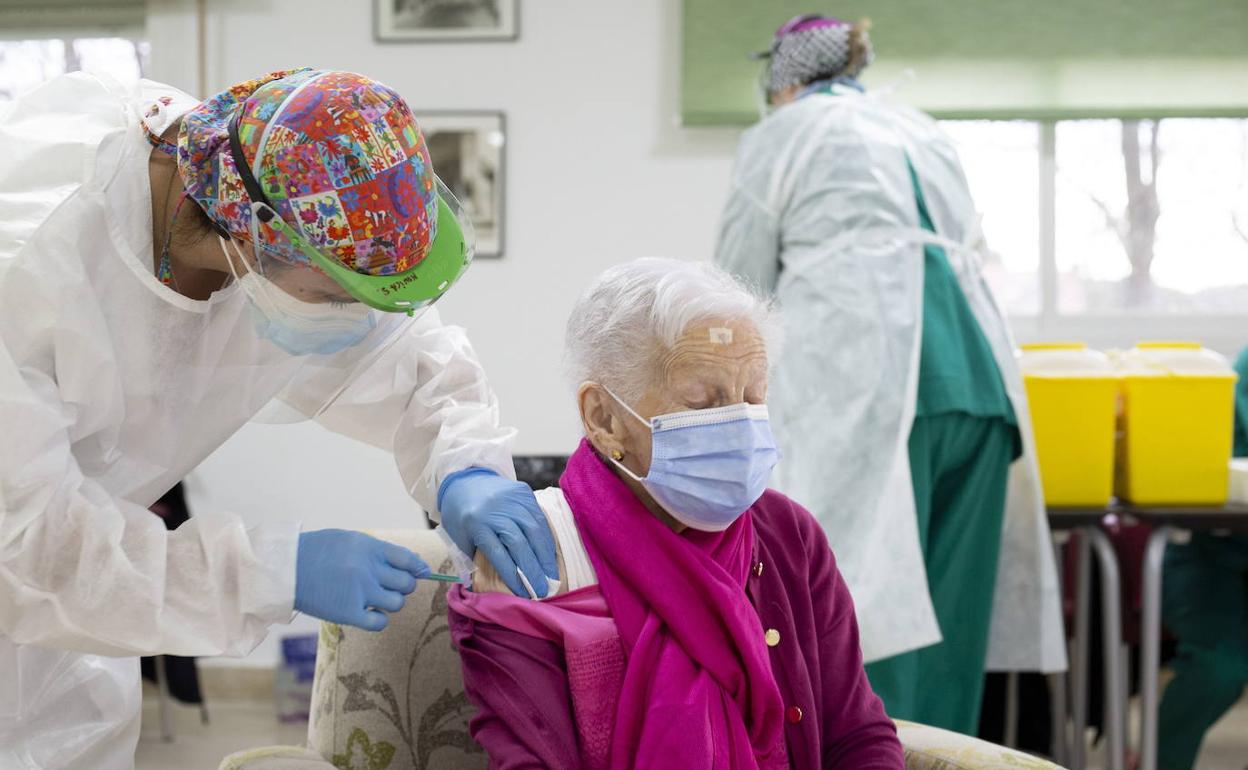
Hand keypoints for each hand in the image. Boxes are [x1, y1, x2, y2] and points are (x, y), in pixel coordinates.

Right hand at [294, 529, 429, 630]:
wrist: (285, 569)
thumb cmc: (317, 551)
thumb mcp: (350, 540)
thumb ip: (379, 551)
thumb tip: (412, 562)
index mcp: (370, 548)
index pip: (409, 560)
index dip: (417, 568)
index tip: (419, 572)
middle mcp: (369, 569)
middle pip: (407, 584)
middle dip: (403, 585)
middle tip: (388, 586)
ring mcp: (360, 592)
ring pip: (397, 603)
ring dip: (390, 602)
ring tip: (375, 598)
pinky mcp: (349, 613)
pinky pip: (380, 622)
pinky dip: (378, 619)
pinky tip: (368, 612)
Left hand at [438, 468, 558, 596]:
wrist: (465, 480)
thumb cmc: (461, 515)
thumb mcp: (460, 539)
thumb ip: (475, 560)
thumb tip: (492, 588)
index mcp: (475, 523)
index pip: (499, 554)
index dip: (513, 576)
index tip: (524, 593)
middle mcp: (495, 510)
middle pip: (519, 543)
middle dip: (533, 570)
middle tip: (543, 590)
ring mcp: (511, 499)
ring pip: (534, 530)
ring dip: (545, 556)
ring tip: (551, 575)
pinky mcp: (524, 492)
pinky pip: (540, 518)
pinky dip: (546, 538)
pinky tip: (549, 555)